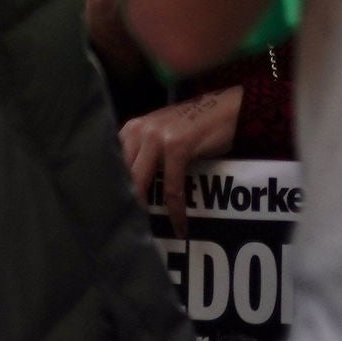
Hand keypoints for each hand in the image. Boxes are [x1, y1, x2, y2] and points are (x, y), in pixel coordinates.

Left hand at [121, 88, 241, 233]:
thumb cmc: (195, 126)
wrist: (229, 108)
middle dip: (124, 204)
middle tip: (128, 230)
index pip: (111, 165)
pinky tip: (180, 225)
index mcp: (131, 128)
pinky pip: (172, 187)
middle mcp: (139, 130)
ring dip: (145, 210)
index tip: (114, 215)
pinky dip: (176, 209)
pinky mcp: (177, 146)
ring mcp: (157, 137)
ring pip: (141, 183)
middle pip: (122, 177)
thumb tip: (127, 187)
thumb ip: (142, 152)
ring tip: (149, 232)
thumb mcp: (161, 134)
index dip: (111, 192)